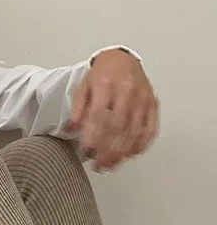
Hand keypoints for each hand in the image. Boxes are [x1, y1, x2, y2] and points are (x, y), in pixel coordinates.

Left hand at [67, 50, 158, 171]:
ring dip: (122, 152)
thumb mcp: (83, 87)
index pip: (99, 116)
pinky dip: (141, 144)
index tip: (86, 152)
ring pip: (134, 131)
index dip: (93, 136)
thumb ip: (77, 108)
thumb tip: (72, 129)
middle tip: (99, 166)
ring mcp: (143, 99)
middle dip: (107, 149)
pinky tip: (130, 155)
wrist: (122, 59)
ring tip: (111, 165)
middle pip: (118, 127)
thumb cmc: (100, 75)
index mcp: (106, 86)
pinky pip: (150, 128)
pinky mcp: (153, 104)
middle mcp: (127, 92)